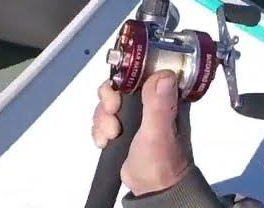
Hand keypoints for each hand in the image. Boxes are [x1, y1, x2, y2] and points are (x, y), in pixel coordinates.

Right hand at [92, 71, 192, 195]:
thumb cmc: (162, 162)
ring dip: (102, 119)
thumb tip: (163, 74)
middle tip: (113, 120)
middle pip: (118, 86)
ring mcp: (135, 116)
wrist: (153, 191)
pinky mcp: (123, 128)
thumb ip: (159, 104)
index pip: (141, 72)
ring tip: (110, 137)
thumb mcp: (159, 131)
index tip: (118, 96)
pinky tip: (104, 142)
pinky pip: (102, 119)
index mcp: (165, 97)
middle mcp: (150, 102)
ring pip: (108, 103)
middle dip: (108, 103)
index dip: (124, 79)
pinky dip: (99, 130)